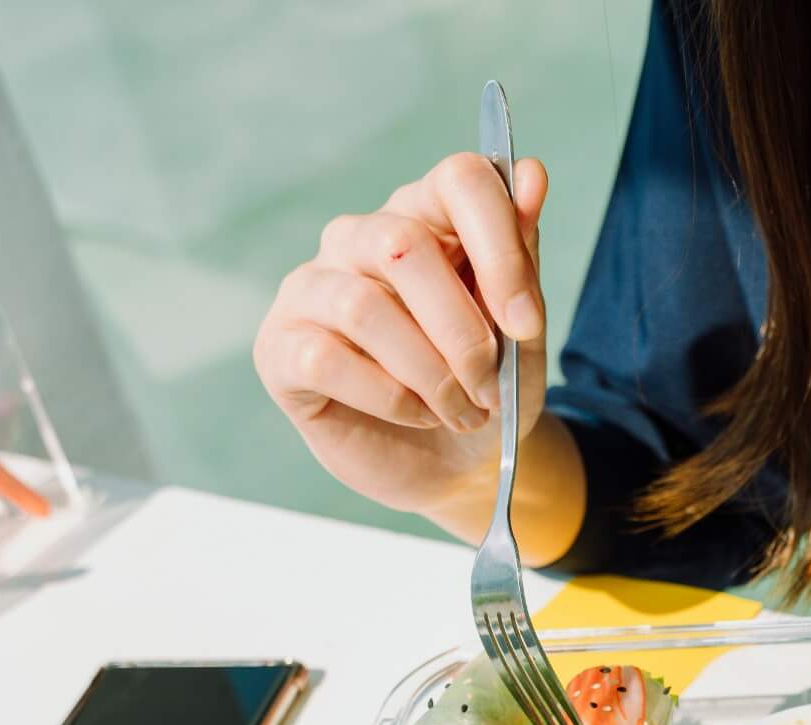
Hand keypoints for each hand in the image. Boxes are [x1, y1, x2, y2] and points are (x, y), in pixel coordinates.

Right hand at [255, 154, 550, 519]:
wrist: (456, 464)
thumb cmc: (487, 386)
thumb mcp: (521, 331)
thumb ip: (522, 256)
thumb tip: (531, 175)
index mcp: (425, 214)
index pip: (459, 179)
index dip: (500, 249)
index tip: (526, 324)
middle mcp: (359, 237)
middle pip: (404, 244)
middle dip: (462, 331)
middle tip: (490, 389)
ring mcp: (311, 288)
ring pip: (363, 306)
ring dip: (429, 373)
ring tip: (461, 410)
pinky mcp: (280, 347)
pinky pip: (325, 357)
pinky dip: (388, 396)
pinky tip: (416, 415)